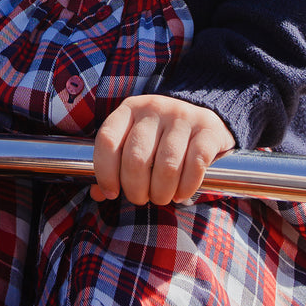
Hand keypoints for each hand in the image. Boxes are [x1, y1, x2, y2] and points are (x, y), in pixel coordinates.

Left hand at [91, 95, 234, 205]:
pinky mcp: (208, 128)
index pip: (107, 140)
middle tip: (141, 198)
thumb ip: (115, 164)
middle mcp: (154, 108)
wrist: (204, 120)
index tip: (111, 193)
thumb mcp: (135, 142)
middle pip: (136, 158)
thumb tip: (97, 193)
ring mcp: (182, 116)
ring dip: (161, 192)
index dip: (105, 172)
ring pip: (167, 165)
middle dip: (136, 189)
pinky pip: (195, 164)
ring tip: (161, 197)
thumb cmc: (161, 138)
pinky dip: (186, 187)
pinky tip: (181, 193)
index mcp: (130, 109)